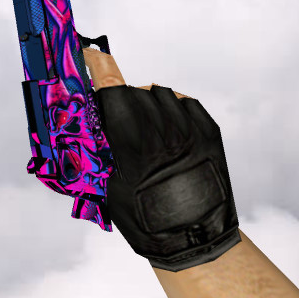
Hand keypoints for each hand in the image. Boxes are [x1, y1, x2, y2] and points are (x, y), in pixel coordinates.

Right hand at [83, 47, 240, 271]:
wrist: (193, 241)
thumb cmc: (144, 220)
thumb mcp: (108, 184)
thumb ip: (101, 147)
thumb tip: (90, 123)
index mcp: (131, 138)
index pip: (110, 84)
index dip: (97, 66)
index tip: (88, 55)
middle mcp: (160, 126)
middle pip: (133, 91)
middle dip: (121, 100)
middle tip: (119, 123)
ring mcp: (188, 128)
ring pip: (160, 94)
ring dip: (148, 103)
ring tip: (147, 129)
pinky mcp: (210, 132)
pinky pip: (186, 104)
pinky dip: (174, 109)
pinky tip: (169, 129)